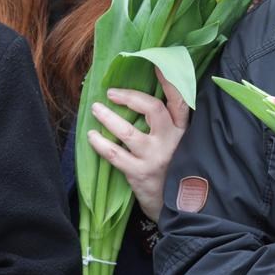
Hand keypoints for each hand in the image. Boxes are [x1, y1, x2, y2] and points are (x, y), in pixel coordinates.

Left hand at [86, 69, 190, 220]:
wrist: (178, 208)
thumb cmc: (174, 170)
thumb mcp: (181, 146)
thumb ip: (168, 126)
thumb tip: (142, 101)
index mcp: (183, 131)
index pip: (179, 101)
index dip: (168, 82)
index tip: (156, 65)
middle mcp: (171, 141)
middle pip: (153, 109)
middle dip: (130, 97)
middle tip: (111, 93)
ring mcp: (155, 158)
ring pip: (128, 131)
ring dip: (108, 118)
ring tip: (96, 109)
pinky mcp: (140, 174)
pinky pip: (115, 154)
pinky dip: (100, 143)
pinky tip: (91, 136)